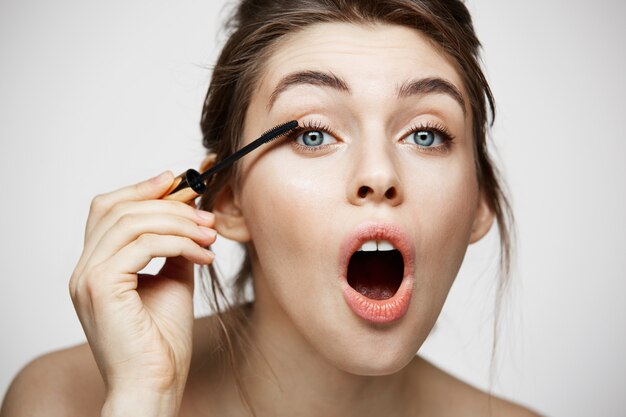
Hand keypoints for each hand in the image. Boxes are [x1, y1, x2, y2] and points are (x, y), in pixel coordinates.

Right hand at [68, 171, 215, 406]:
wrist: (154, 384)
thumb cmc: (162, 341)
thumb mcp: (172, 281)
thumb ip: (173, 248)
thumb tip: (191, 218)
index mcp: (96, 265)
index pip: (108, 209)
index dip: (142, 189)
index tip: (179, 181)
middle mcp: (84, 268)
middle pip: (119, 208)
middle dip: (168, 204)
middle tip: (206, 214)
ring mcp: (87, 277)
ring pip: (131, 222)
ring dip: (179, 222)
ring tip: (210, 234)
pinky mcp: (101, 286)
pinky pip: (143, 244)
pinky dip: (179, 243)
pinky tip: (203, 255)